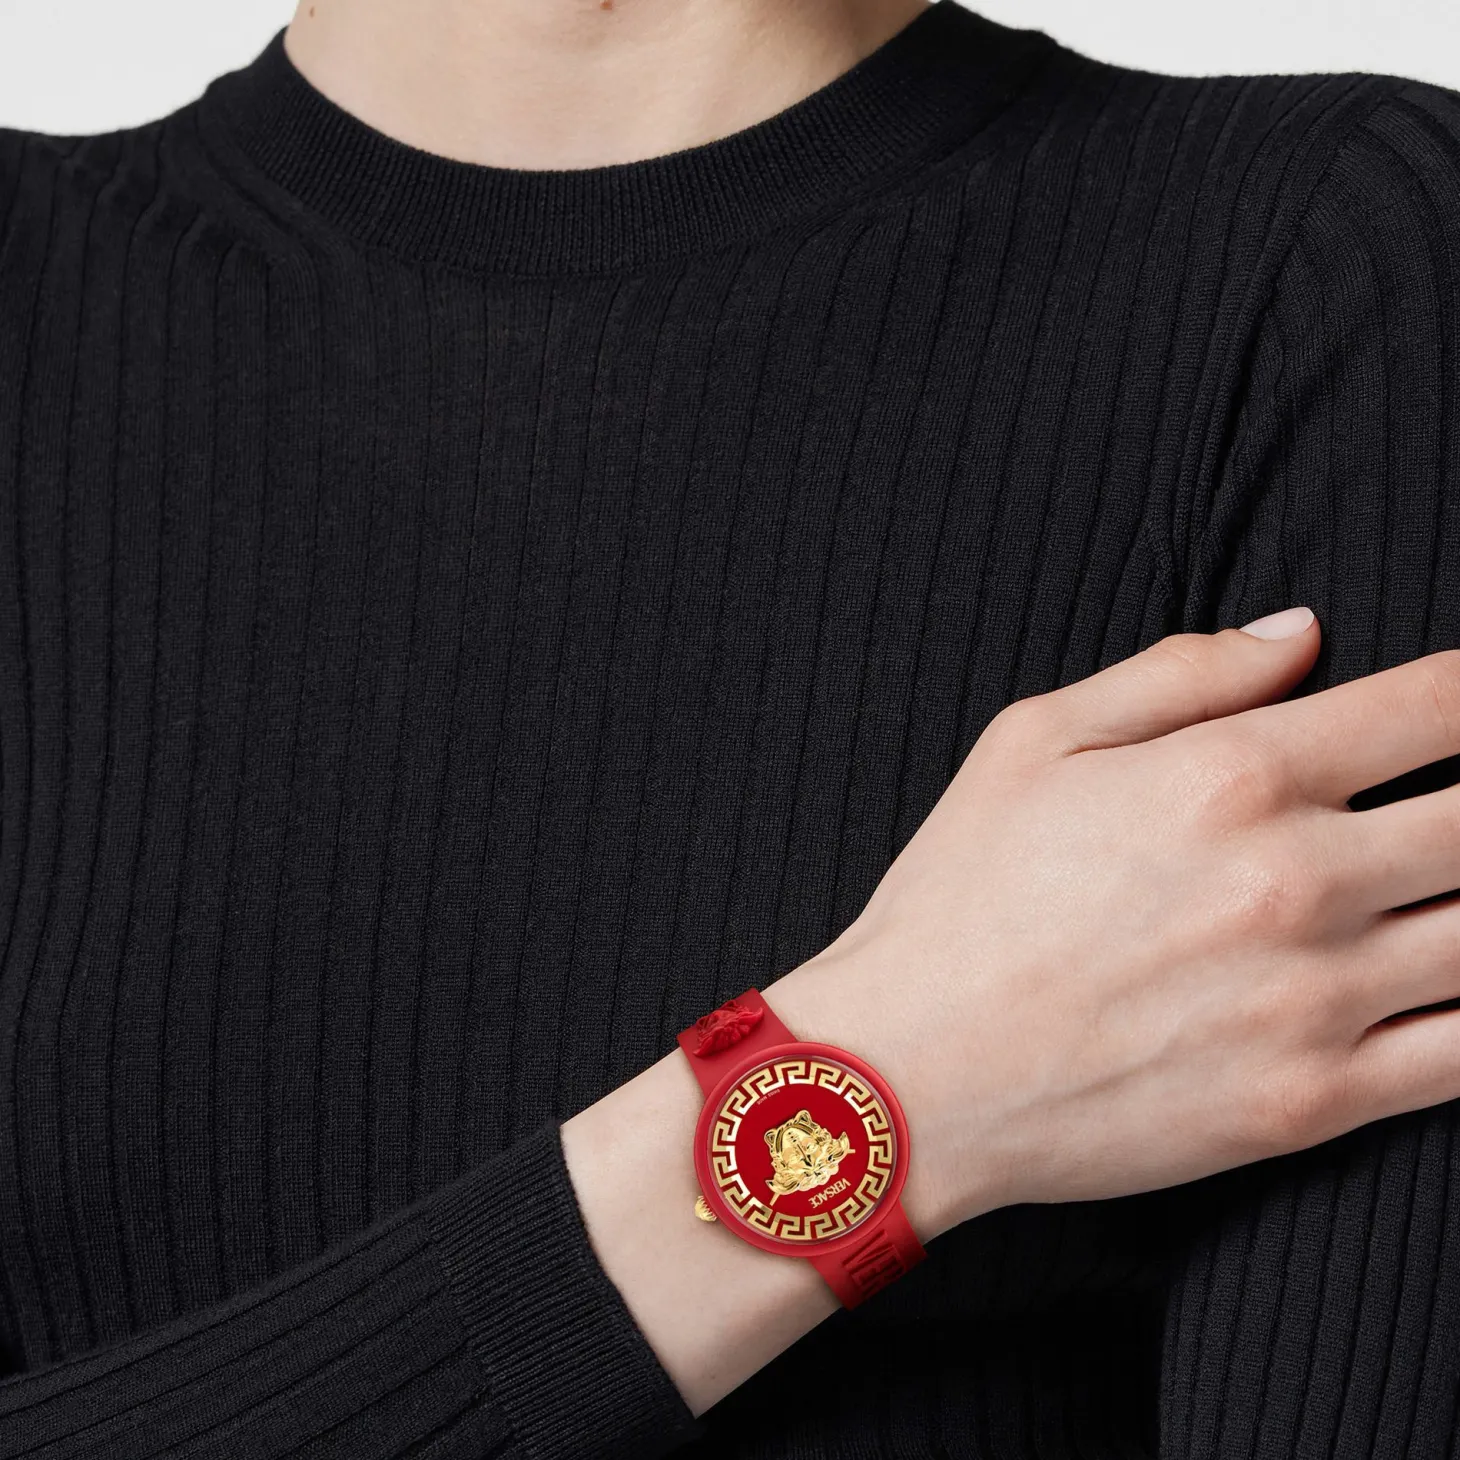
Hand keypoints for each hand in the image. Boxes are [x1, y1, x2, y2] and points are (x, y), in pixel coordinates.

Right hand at [771, 606, 1459, 1236]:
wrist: (911, 1074)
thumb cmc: (959, 899)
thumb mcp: (1033, 741)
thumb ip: (1178, 673)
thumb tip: (1301, 632)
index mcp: (1231, 776)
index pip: (1437, 706)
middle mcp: (1295, 880)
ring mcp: (1315, 1000)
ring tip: (1456, 884)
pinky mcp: (1312, 1104)